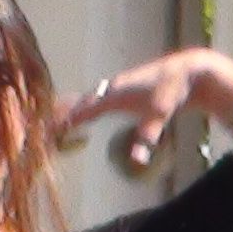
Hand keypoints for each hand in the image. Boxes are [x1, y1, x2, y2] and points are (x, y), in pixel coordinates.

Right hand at [57, 49, 224, 174]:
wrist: (188, 71)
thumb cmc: (172, 92)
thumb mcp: (159, 115)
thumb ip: (147, 136)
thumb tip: (138, 160)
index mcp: (114, 94)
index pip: (84, 109)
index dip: (66, 120)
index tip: (49, 129)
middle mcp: (112, 88)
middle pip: (81, 101)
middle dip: (63, 112)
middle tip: (43, 125)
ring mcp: (119, 87)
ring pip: (90, 97)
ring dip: (73, 107)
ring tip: (56, 117)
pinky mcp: (127, 90)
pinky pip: (101, 97)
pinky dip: (88, 105)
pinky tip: (87, 111)